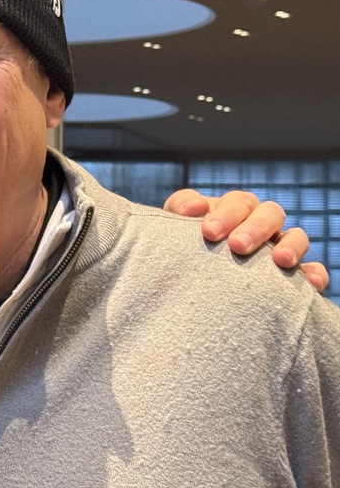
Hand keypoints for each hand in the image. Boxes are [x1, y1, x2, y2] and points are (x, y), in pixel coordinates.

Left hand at [163, 189, 328, 291]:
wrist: (183, 280)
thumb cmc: (179, 248)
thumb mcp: (172, 228)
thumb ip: (180, 210)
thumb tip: (195, 207)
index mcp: (233, 210)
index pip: (238, 203)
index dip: (226, 213)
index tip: (209, 232)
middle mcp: (260, 224)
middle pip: (270, 214)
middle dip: (255, 228)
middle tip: (237, 246)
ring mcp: (278, 247)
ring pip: (296, 236)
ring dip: (292, 246)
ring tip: (281, 261)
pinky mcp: (292, 274)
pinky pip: (313, 270)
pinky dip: (315, 274)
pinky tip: (310, 284)